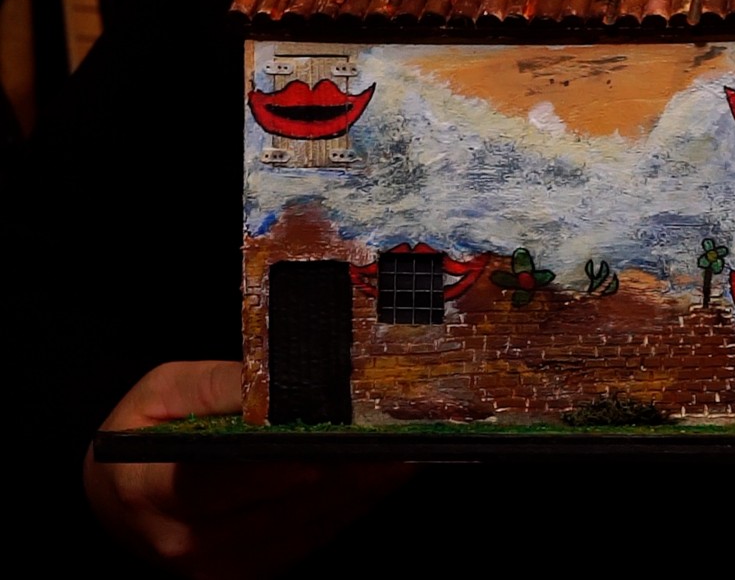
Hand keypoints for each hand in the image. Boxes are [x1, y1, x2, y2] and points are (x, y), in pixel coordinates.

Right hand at [83, 361, 412, 578]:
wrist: (121, 502)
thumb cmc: (141, 438)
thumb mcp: (159, 393)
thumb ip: (216, 386)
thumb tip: (273, 380)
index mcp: (154, 492)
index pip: (217, 484)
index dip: (273, 468)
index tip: (323, 448)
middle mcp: (190, 542)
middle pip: (282, 509)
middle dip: (344, 472)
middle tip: (396, 437)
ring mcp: (226, 566)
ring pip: (310, 527)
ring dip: (363, 490)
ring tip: (406, 449)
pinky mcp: (257, 573)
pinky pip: (316, 537)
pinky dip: (352, 504)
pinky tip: (384, 472)